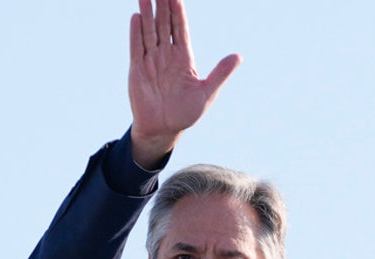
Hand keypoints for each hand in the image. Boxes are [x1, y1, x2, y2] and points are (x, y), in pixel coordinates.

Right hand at [128, 0, 240, 167]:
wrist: (164, 130)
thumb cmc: (185, 113)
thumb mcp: (207, 92)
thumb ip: (221, 73)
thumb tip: (238, 56)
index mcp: (183, 58)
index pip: (181, 29)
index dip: (179, 11)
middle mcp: (166, 56)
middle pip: (164, 25)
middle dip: (163, 6)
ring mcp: (151, 61)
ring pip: (149, 32)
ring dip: (148, 14)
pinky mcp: (138, 71)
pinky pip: (137, 48)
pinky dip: (136, 33)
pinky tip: (136, 18)